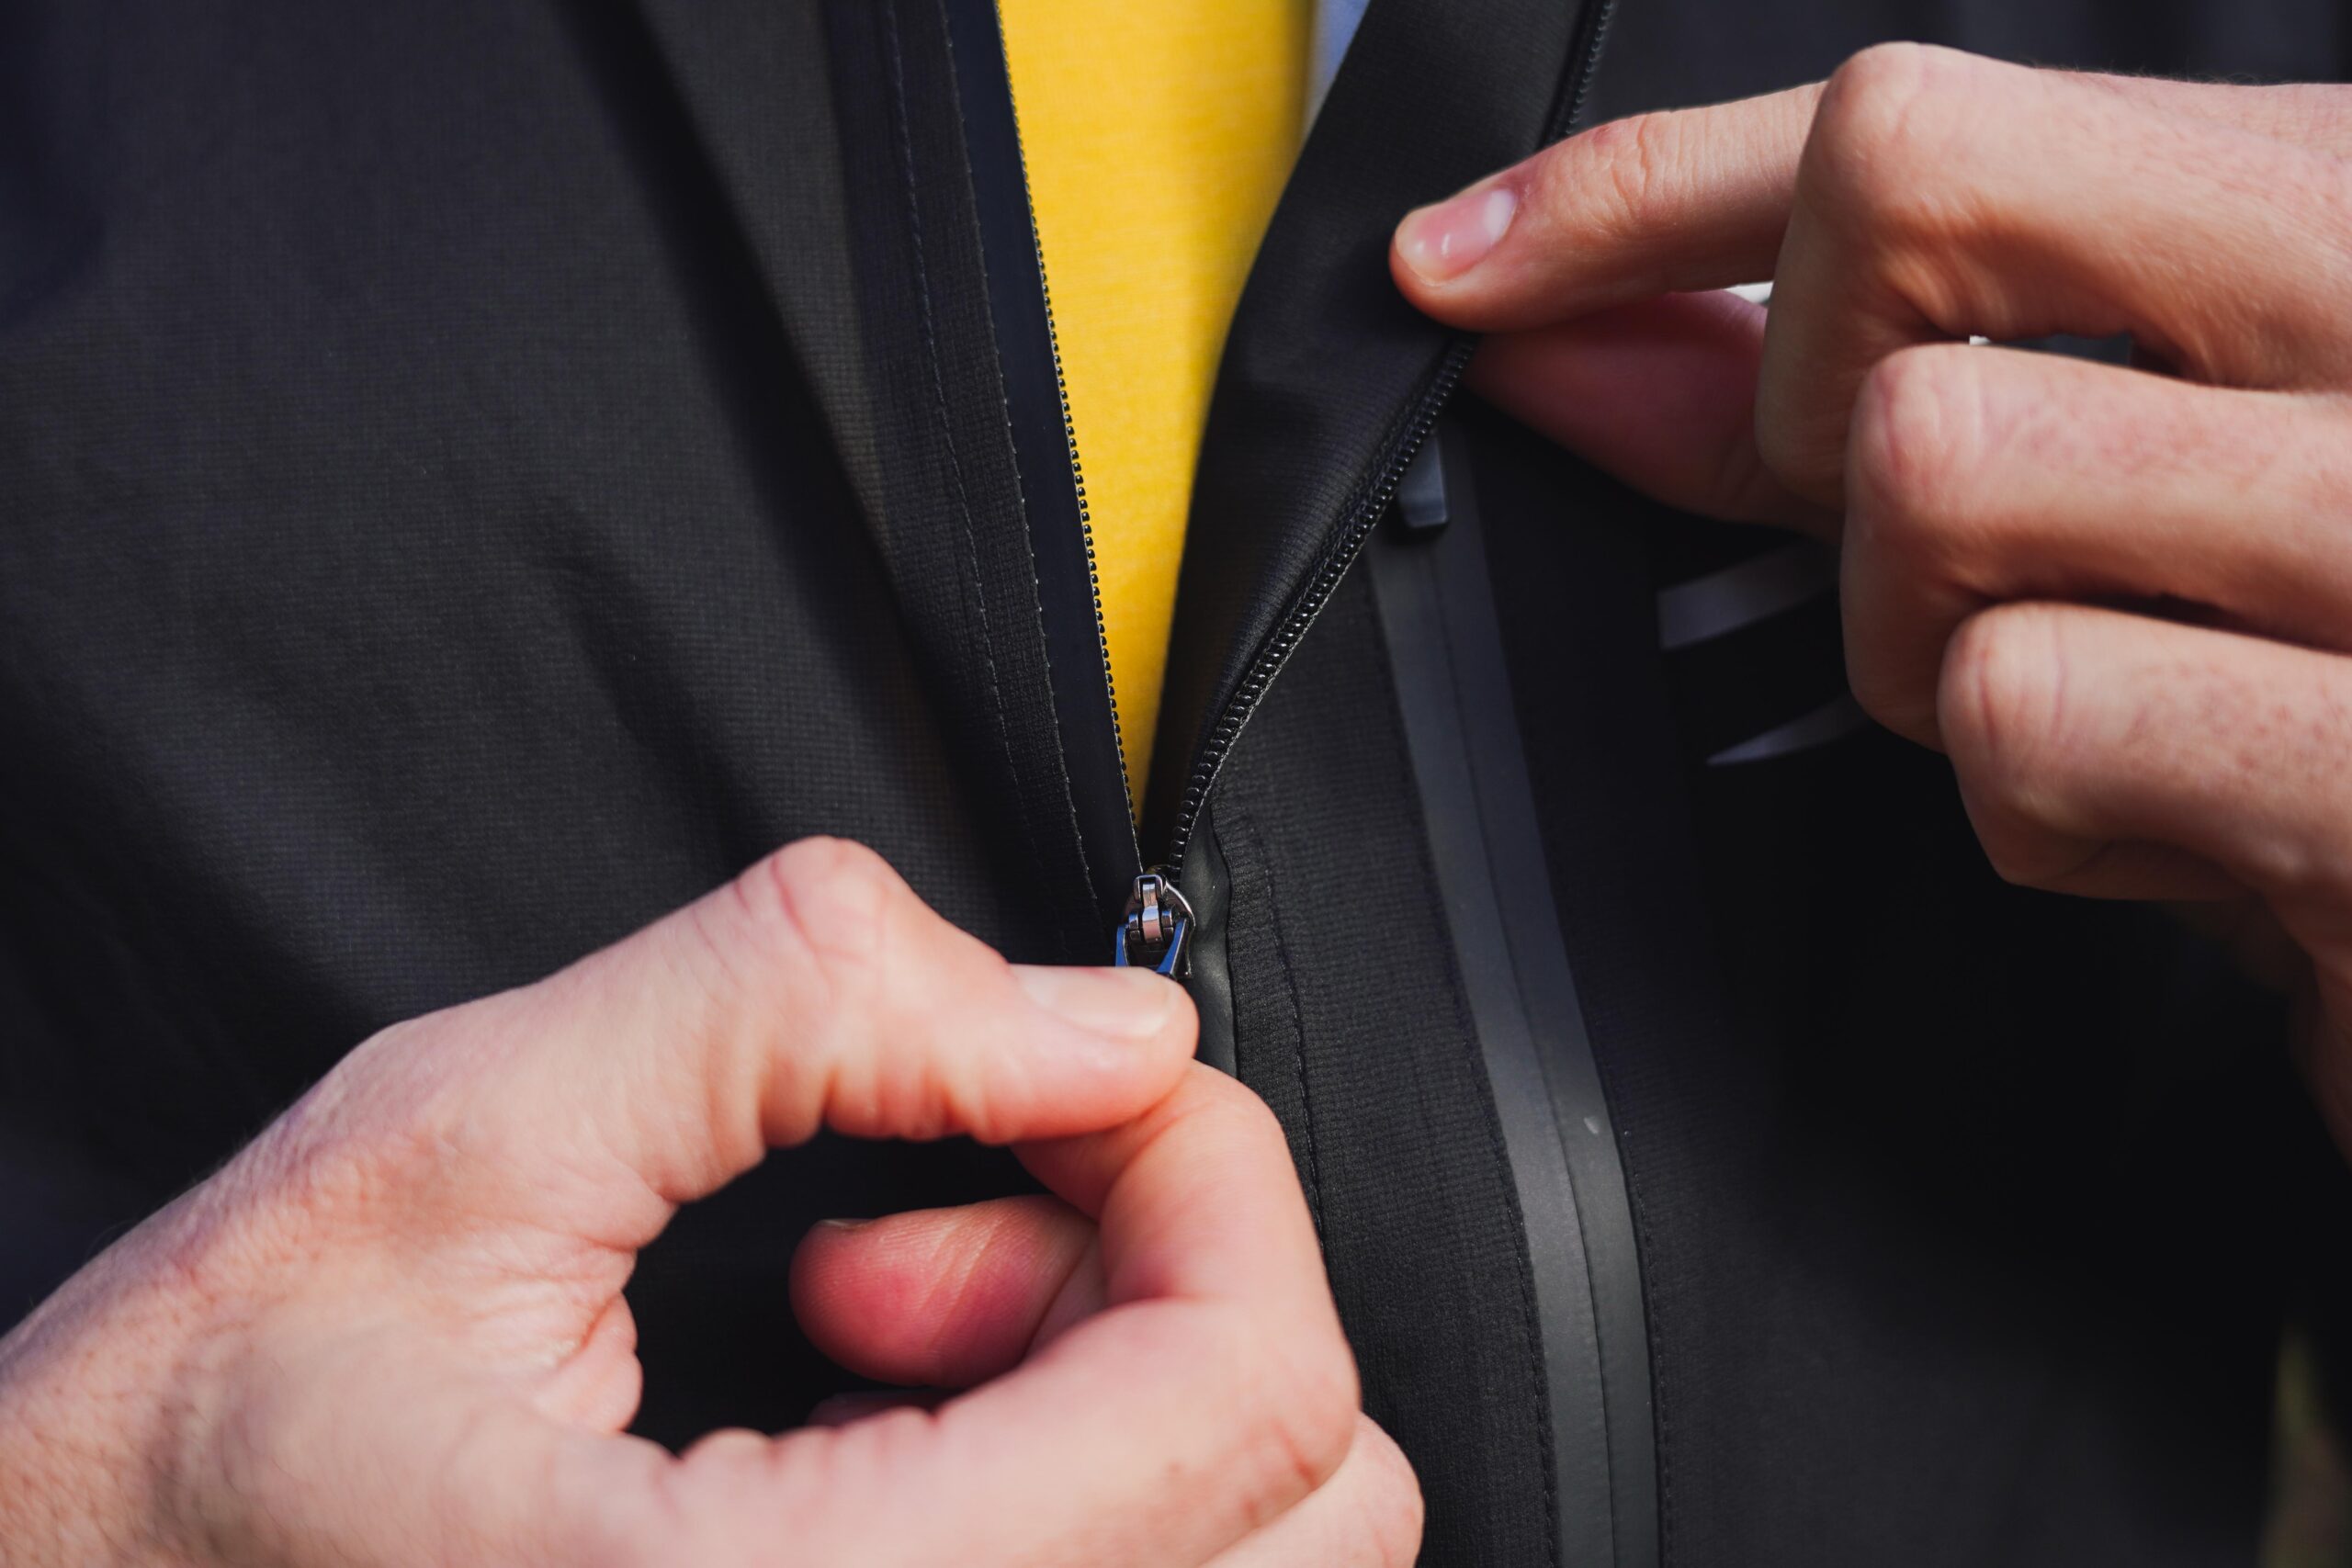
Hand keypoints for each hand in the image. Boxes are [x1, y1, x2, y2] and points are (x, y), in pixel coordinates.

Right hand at [0, 838, 1419, 1565]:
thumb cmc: (199, 1439)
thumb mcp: (457, 1140)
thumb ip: (802, 1014)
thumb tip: (1106, 1026)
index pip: (1242, 1402)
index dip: (1205, 1168)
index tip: (1072, 1079)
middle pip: (1313, 1502)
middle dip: (1168, 1273)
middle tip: (945, 1210)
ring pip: (1263, 1567)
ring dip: (1123, 1378)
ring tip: (888, 1320)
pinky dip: (1079, 1477)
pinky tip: (882, 1423)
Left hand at [1391, 46, 2351, 1143]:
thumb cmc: (2321, 672)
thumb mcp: (2116, 485)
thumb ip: (1846, 390)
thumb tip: (1569, 335)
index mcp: (2334, 198)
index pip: (1918, 114)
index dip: (1645, 188)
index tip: (1472, 259)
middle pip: (1907, 200)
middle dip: (1812, 409)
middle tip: (1912, 550)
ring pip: (1931, 470)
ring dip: (1920, 640)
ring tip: (2094, 701)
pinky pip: (2026, 713)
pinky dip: (2037, 812)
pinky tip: (2173, 828)